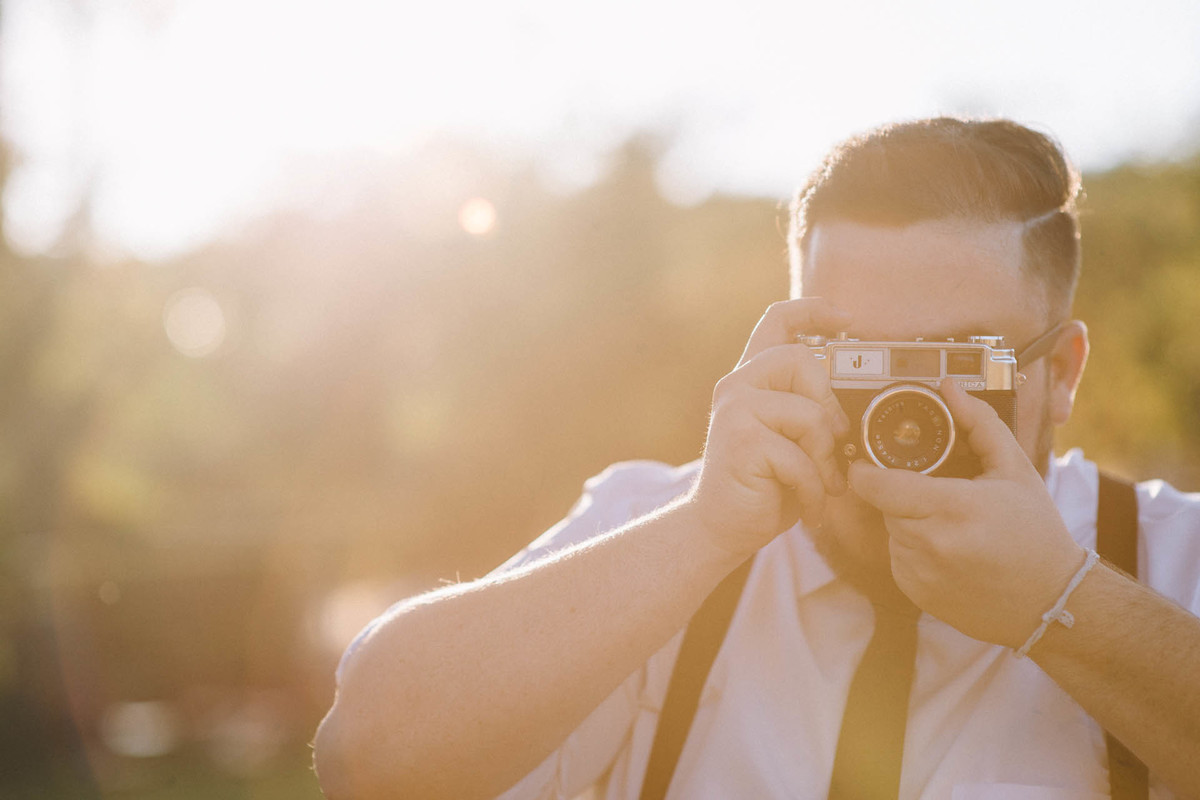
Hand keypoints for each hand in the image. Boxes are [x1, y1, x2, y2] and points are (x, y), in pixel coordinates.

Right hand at [686, 299, 851, 559]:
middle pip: (801, 358)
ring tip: (823, 485)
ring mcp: (735, 410)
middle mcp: (738, 386)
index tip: (848, 319)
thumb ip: (812, 411)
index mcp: (752, 380)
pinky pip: (801, 457)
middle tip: (836, 445)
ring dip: (826, 458)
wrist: (721, 528)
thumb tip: (855, 407)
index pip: (778, 321)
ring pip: (810, 414)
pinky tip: (809, 507)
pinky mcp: (740, 440)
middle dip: (830, 405)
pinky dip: (815, 489)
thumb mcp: (793, 441)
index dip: (814, 310)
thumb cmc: (764, 485)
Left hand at [848, 378, 1085, 648]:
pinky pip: (898, 558)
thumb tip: (949, 388)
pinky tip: (949, 550)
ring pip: (890, 531)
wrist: (1051, 601)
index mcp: (952, 508)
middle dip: (900, 493)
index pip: (878, 484)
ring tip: (952, 524)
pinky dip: (914, 549)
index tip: (868, 461)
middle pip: (884, 504)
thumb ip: (978, 423)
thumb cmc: (1035, 532)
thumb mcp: (1014, 469)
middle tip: (939, 492)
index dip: (865, 470)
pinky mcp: (915, 593)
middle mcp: (930, 544)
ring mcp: (919, 574)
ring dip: (908, 521)